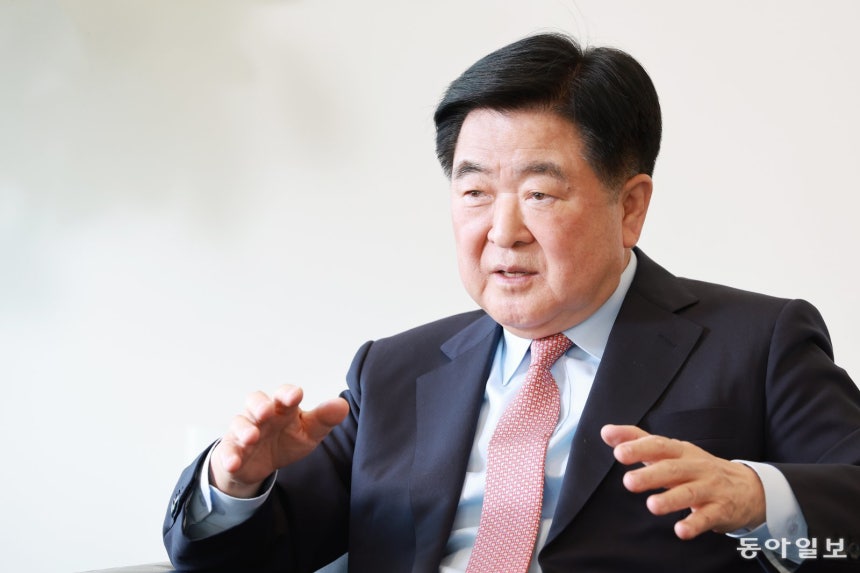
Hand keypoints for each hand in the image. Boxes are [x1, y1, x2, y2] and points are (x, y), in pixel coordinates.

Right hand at [210, 385, 349, 497]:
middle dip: (260, 404)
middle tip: (267, 411)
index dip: (288, 393)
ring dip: (244, 429)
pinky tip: (234, 463)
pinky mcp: (231, 450)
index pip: (284, 395)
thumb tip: (342, 405)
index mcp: (283, 408)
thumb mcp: (309, 432)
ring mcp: (244, 431)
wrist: (260, 464)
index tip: (296, 395)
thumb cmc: (287, 439)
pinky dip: (229, 456)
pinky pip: (227, 451)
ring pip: (239, 423)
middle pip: (255, 401)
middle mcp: (261, 415)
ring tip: (252, 437)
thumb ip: (324, 419)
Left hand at [600, 424, 765, 539]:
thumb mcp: (671, 452)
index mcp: (680, 451)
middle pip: (673, 469)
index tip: (618, 452)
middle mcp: (695, 467)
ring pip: (690, 493)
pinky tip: (681, 530)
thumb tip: (606, 432)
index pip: (659, 446)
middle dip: (651, 475)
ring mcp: (710, 488)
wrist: (747, 487)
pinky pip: (707, 517)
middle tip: (628, 482)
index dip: (639, 448)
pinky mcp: (720, 510)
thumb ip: (638, 441)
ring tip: (651, 506)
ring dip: (671, 499)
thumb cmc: (697, 468)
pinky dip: (695, 524)